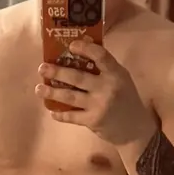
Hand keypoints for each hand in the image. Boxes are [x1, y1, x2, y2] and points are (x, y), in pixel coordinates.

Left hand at [35, 39, 152, 145]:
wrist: (134, 129)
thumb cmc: (126, 100)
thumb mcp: (121, 80)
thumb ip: (105, 69)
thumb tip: (80, 53)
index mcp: (116, 74)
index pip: (100, 56)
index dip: (85, 48)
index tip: (70, 45)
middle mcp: (107, 88)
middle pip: (77, 77)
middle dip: (57, 72)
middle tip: (42, 68)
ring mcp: (99, 105)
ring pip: (70, 96)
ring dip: (52, 92)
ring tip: (39, 89)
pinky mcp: (93, 121)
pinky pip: (72, 116)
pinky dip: (60, 114)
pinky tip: (51, 110)